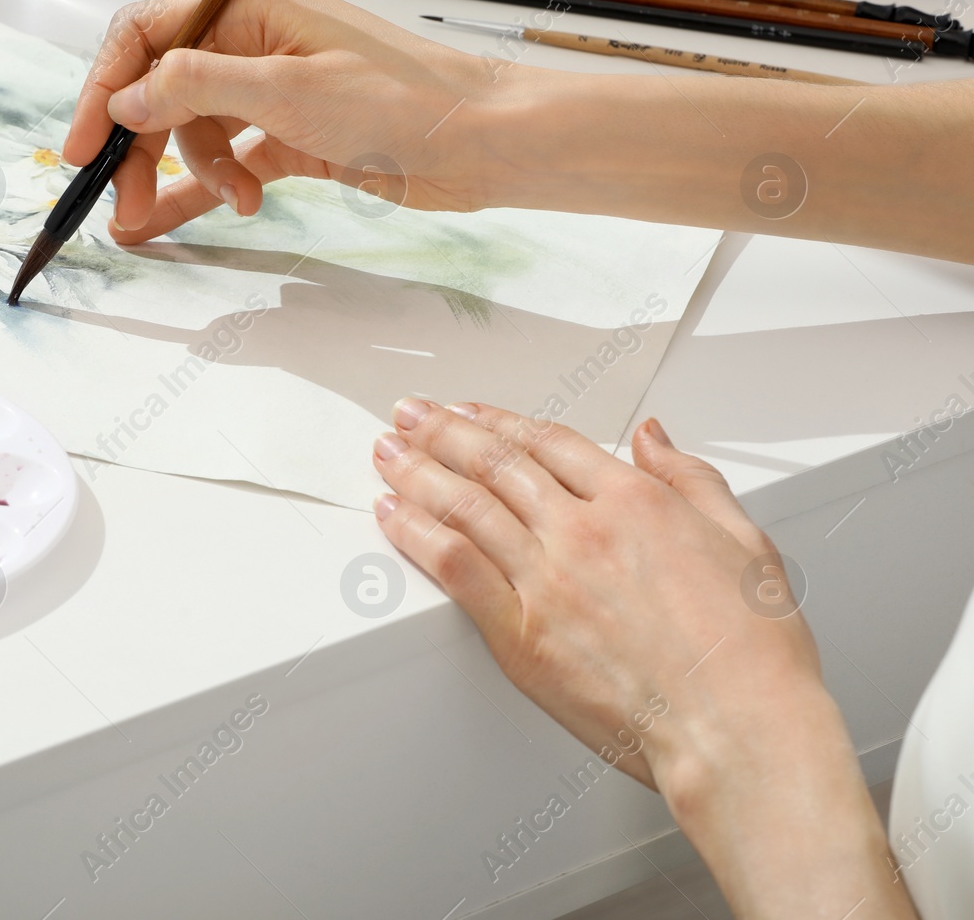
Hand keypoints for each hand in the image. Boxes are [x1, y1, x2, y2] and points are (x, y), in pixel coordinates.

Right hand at [63, 0, 495, 242]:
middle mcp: (255, 41)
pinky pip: (231, 160)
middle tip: (127, 204)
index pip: (147, 35)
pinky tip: (199, 217)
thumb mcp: (286, 90)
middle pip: (164, 91)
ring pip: (197, 132)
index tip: (82, 146)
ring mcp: (274, 89)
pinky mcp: (294, 135)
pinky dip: (217, 187)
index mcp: (249, 5)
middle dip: (144, 148)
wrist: (480, 144)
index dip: (104, 88)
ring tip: (237, 205)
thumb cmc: (404, 99)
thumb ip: (195, 88)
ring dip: (199, 174)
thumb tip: (126, 96)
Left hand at [373, 401, 916, 917]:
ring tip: (388, 450)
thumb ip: (691, 479)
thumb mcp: (744, 542)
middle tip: (412, 415)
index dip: (501, 421)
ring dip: (417, 470)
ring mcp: (547, 579)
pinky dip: (415, 532)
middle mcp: (583, 530)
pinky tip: (392, 514)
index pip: (548, 442)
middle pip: (496, 462)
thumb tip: (654, 437)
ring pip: (464, 504)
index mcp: (636, 502)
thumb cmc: (752, 654)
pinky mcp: (520, 632)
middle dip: (445, 431)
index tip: (473, 412)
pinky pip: (453, 565)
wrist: (740, 729)